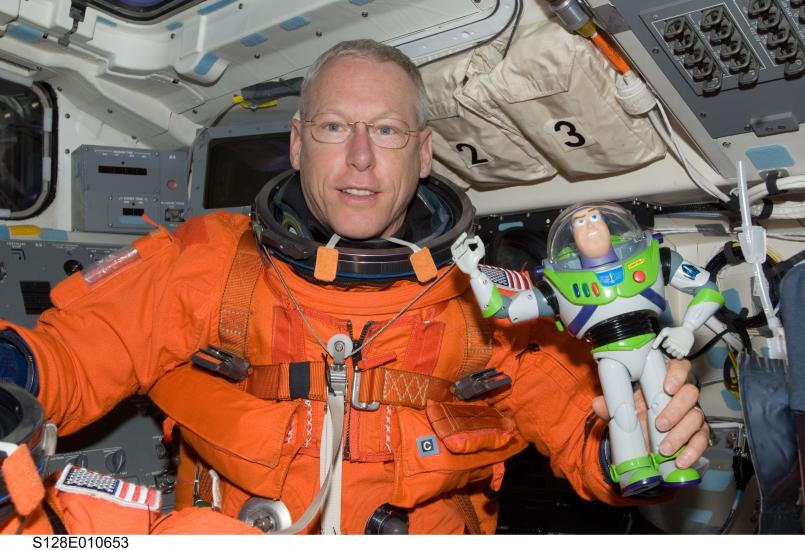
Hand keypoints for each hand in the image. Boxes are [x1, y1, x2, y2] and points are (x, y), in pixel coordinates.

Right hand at [450, 232, 484, 274]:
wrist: (472, 269)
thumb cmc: (476, 260)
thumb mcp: (481, 252)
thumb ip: (480, 244)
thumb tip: (476, 236)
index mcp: (466, 247)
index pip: (466, 241)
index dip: (471, 239)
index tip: (475, 240)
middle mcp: (461, 249)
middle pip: (459, 241)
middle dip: (461, 237)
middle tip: (465, 234)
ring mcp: (457, 253)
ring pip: (456, 245)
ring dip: (459, 241)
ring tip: (463, 239)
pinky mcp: (455, 256)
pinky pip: (453, 250)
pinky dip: (455, 246)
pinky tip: (459, 245)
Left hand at [592, 359, 708, 469]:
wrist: (643, 439)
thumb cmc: (638, 415)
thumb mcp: (624, 409)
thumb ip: (612, 405)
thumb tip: (598, 404)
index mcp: (665, 381)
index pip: (680, 367)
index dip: (677, 374)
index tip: (667, 387)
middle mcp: (682, 396)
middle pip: (690, 394)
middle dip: (675, 409)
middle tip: (659, 423)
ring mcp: (693, 414)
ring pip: (696, 418)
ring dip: (680, 434)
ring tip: (663, 448)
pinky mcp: (698, 434)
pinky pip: (701, 440)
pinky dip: (692, 451)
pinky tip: (681, 459)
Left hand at [652, 326, 694, 358]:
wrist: (687, 330)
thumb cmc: (675, 330)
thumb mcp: (665, 331)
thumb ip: (659, 339)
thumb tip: (653, 347)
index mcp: (670, 341)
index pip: (664, 346)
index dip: (665, 344)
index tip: (668, 341)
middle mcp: (675, 345)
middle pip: (668, 351)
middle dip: (669, 348)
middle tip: (671, 345)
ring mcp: (681, 348)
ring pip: (673, 355)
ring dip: (673, 352)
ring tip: (675, 348)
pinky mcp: (686, 350)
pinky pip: (680, 357)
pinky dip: (678, 355)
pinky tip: (678, 352)